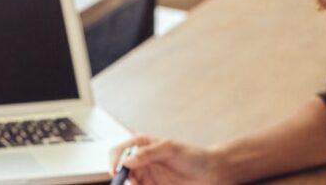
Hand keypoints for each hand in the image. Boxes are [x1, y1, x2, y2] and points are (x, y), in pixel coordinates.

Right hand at [108, 135, 226, 184]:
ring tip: (146, 184)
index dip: (114, 160)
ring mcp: (147, 174)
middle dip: (121, 177)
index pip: (120, 150)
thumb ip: (149, 153)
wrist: (210, 173)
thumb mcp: (171, 149)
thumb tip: (128, 160)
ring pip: (130, 181)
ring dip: (134, 184)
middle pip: (121, 169)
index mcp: (143, 145)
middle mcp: (142, 159)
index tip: (117, 171)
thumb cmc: (194, 156)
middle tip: (133, 182)